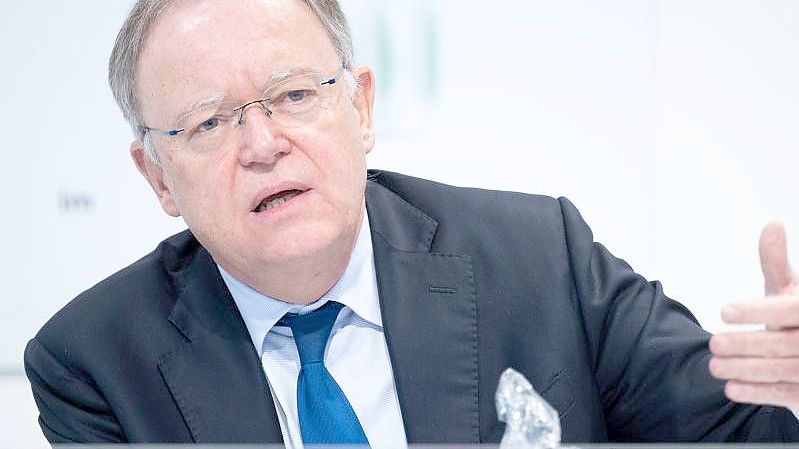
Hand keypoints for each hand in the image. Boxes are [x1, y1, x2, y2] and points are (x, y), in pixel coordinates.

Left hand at [708, 223, 798, 408]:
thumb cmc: (795, 317)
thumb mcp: (790, 289)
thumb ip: (776, 263)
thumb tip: (771, 224)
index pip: (792, 310)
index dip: (759, 311)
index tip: (724, 311)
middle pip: (785, 345)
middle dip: (745, 345)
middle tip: (712, 343)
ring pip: (784, 371)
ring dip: (746, 370)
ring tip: (714, 366)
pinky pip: (787, 394)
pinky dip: (758, 393)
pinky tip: (731, 389)